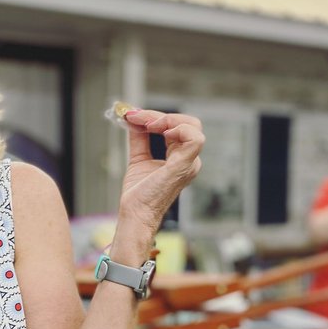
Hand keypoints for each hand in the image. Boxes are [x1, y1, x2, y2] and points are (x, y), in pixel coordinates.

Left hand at [119, 109, 203, 233]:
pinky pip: (194, 139)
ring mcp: (189, 163)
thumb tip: (133, 119)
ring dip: (166, 119)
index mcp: (181, 157)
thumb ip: (139, 138)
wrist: (135, 212)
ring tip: (146, 125)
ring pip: (192, 126)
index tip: (133, 115)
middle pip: (188, 122)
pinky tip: (159, 132)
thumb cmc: (139, 193)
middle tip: (138, 118)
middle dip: (160, 116)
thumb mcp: (139, 157)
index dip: (156, 116)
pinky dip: (177, 129)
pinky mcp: (183, 166)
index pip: (179, 126)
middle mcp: (190, 159)